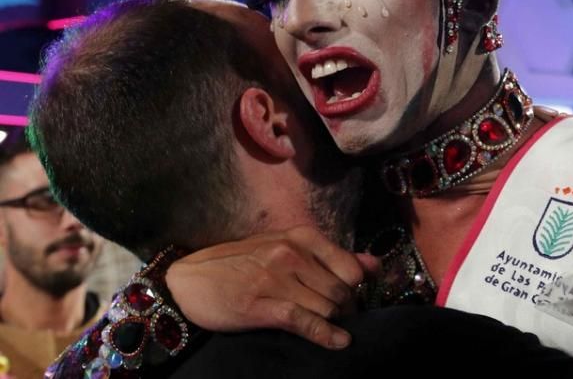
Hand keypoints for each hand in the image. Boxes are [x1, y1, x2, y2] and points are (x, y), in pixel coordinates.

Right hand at [166, 225, 379, 349]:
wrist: (191, 278)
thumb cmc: (240, 263)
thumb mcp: (284, 247)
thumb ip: (330, 256)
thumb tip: (375, 265)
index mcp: (299, 236)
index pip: (350, 266)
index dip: (357, 288)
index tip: (352, 299)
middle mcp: (291, 253)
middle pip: (342, 290)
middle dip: (347, 310)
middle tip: (341, 318)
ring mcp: (277, 278)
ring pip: (327, 306)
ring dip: (335, 322)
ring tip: (331, 327)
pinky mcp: (262, 305)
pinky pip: (305, 321)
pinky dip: (326, 335)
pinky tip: (339, 342)